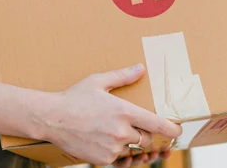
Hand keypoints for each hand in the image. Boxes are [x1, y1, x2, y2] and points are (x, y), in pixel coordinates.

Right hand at [38, 63, 182, 165]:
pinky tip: (101, 140)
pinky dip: (113, 151)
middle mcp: (121, 131)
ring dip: (127, 143)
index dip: (173, 129)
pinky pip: (117, 158)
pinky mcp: (103, 159)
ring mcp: (112, 147)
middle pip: (147, 139)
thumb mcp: (97, 82)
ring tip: (111, 132)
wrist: (50, 118)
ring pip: (131, 149)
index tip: (176, 130)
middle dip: (143, 134)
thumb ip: (122, 76)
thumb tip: (141, 68)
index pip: (159, 125)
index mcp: (124, 111)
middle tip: (130, 126)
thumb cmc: (73, 98)